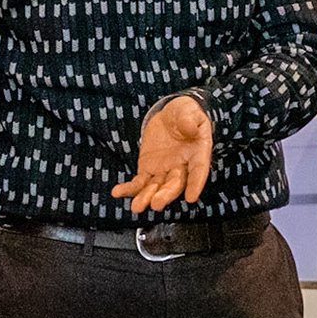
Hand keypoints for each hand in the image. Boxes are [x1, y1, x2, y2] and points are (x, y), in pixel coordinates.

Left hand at [112, 95, 213, 213]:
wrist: (170, 116)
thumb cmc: (185, 114)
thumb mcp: (189, 111)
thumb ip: (189, 120)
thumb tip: (189, 128)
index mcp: (197, 154)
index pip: (198, 171)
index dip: (196, 184)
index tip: (191, 198)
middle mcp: (182, 167)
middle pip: (175, 184)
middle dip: (165, 195)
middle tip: (157, 204)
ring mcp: (164, 170)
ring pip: (155, 187)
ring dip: (146, 197)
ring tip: (136, 207)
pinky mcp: (148, 169)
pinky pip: (138, 182)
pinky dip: (129, 188)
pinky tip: (117, 192)